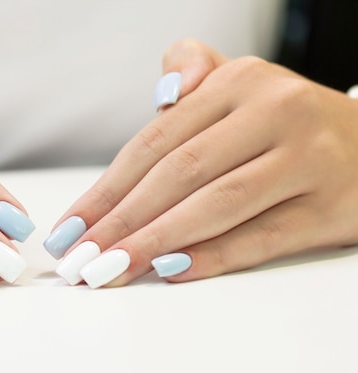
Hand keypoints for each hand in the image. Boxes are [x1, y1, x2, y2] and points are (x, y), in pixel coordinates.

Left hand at [49, 39, 357, 286]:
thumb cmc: (284, 123)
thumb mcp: (241, 84)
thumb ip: (193, 72)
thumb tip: (163, 96)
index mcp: (239, 83)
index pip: (154, 142)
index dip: (107, 188)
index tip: (70, 228)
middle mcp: (274, 112)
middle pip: (178, 173)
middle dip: (121, 221)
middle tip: (81, 260)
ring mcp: (307, 159)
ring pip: (217, 204)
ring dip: (155, 241)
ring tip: (111, 270)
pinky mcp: (331, 206)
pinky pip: (263, 235)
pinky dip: (214, 255)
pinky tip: (171, 269)